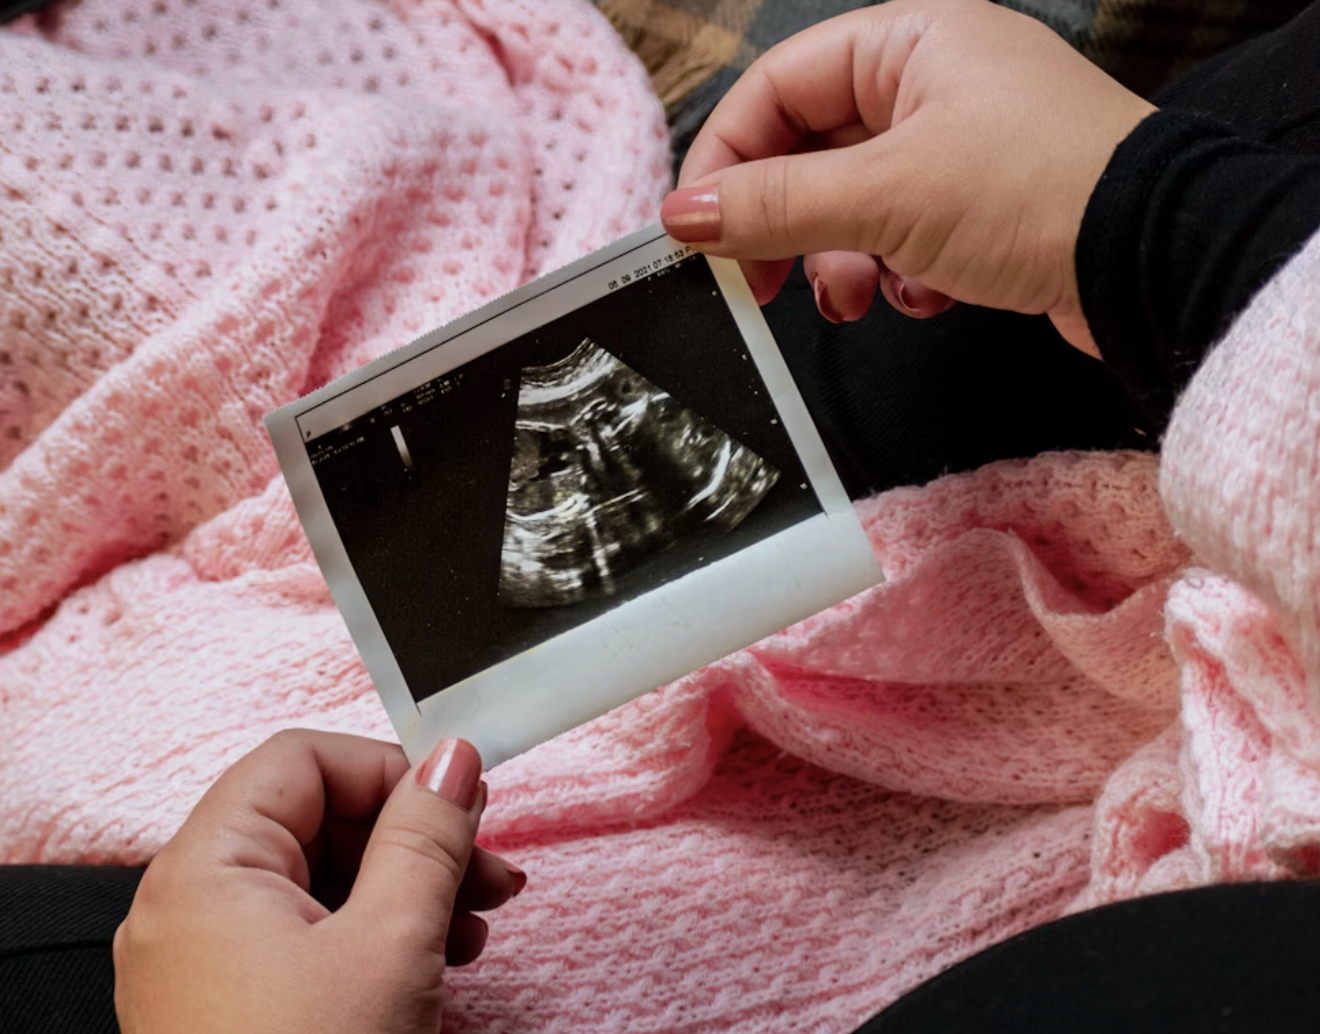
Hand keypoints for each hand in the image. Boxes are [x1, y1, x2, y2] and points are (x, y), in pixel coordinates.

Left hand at [114, 730, 524, 1033]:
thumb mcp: (391, 943)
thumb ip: (425, 835)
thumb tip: (450, 759)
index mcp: (206, 872)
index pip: (304, 761)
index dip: (391, 771)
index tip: (460, 801)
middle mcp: (193, 907)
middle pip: (317, 819)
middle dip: (414, 839)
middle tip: (485, 870)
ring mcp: (210, 961)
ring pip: (322, 879)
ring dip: (408, 889)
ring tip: (471, 926)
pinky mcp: (236, 1004)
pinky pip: (311, 934)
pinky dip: (377, 934)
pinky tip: (433, 961)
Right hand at [661, 0, 1154, 354]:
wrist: (1157, 260)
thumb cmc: (1038, 192)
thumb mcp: (885, 196)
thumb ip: (775, 205)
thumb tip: (686, 213)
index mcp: (908, 43)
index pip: (777, 87)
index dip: (727, 158)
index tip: (695, 229)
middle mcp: (932, 84)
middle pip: (811, 152)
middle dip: (786, 225)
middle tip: (758, 284)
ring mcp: (960, 147)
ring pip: (854, 205)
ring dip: (843, 261)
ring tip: (859, 297)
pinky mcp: (983, 206)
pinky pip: (903, 238)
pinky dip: (900, 274)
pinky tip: (928, 293)